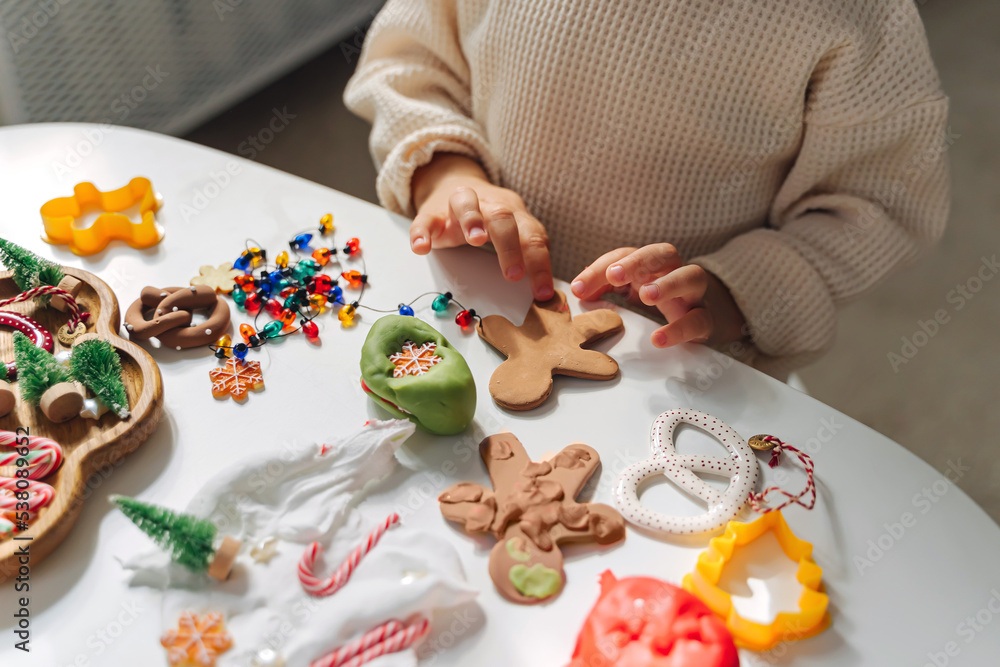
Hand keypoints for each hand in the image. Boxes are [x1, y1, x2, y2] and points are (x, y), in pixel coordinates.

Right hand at [410, 154, 553, 299]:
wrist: (452, 184)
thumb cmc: (489, 219)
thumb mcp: (512, 232)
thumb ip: (528, 254)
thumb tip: (546, 295)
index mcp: (514, 212)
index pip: (533, 235)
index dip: (540, 263)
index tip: (542, 292)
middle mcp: (489, 204)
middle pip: (503, 217)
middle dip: (510, 246)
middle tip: (513, 275)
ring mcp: (457, 205)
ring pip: (466, 203)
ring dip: (473, 220)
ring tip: (475, 240)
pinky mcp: (431, 212)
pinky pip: (425, 219)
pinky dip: (422, 232)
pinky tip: (421, 248)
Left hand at [570, 244, 745, 347]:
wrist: (702, 320)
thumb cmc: (659, 303)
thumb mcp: (628, 293)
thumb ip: (603, 289)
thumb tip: (578, 291)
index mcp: (650, 264)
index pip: (624, 255)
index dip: (600, 268)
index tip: (578, 288)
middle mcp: (673, 271)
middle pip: (661, 254)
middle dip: (638, 261)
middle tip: (615, 275)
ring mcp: (693, 294)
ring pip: (691, 276)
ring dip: (668, 283)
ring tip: (647, 295)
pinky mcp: (706, 318)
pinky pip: (698, 319)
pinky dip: (679, 328)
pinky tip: (658, 339)